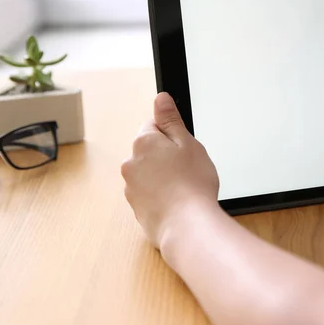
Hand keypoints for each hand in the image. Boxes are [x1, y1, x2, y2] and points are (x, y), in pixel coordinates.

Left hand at [121, 93, 219, 248]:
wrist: (187, 226)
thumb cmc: (192, 184)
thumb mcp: (187, 142)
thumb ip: (170, 119)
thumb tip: (161, 98)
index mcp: (143, 142)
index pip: (154, 125)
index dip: (173, 135)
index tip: (185, 148)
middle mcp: (131, 163)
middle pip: (150, 150)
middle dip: (167, 156)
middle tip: (188, 168)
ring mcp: (131, 187)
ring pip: (150, 173)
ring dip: (164, 177)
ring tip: (185, 188)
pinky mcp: (136, 208)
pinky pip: (150, 194)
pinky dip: (161, 196)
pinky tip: (178, 202)